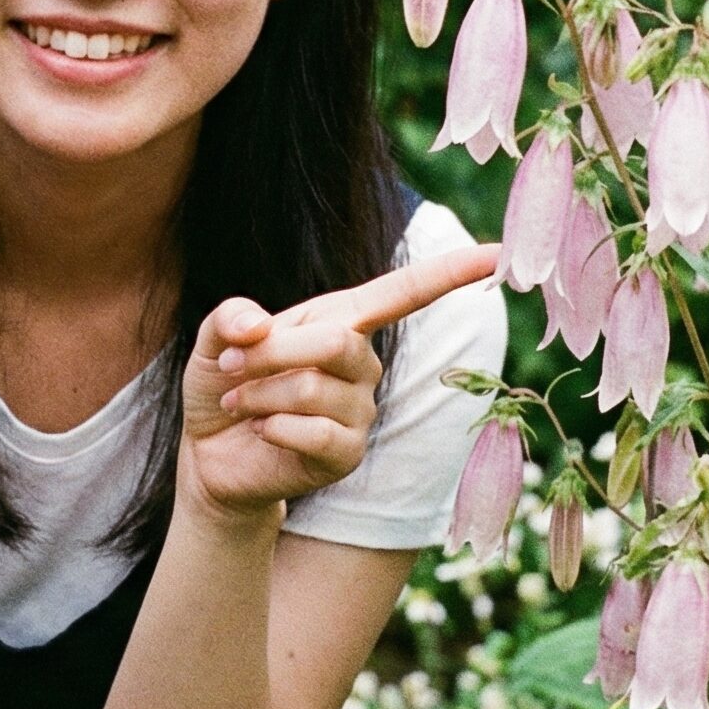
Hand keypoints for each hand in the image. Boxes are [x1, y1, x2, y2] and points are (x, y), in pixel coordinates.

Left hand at [179, 241, 502, 521]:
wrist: (210, 453)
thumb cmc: (226, 384)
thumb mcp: (218, 342)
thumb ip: (231, 319)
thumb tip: (256, 325)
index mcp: (342, 320)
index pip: (405, 292)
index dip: (451, 272)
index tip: (497, 253)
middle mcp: (362, 363)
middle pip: (338, 342)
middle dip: (274, 352)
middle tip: (234, 365)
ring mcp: (360, 411)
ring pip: (315, 389)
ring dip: (261, 394)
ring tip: (241, 402)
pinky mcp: (347, 455)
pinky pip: (317, 434)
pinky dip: (274, 428)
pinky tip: (263, 432)